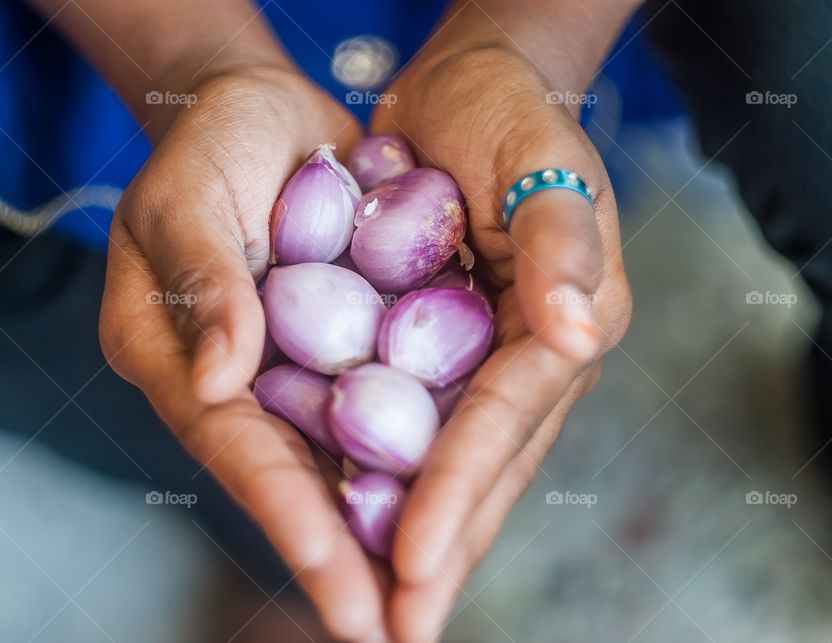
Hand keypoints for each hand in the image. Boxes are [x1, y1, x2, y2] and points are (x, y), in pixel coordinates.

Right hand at [98, 67, 389, 641]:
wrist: (265, 115)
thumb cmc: (209, 145)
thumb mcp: (185, 198)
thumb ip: (201, 283)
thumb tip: (219, 383)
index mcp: (175, 359)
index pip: (236, 444)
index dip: (285, 510)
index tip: (334, 575)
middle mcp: (238, 382)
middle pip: (294, 476)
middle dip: (343, 556)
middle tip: (390, 630)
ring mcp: (295, 370)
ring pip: (343, 460)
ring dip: (386, 527)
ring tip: (426, 596)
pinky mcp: (346, 347)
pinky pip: (383, 408)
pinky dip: (416, 458)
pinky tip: (456, 505)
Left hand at [372, 46, 632, 640]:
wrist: (467, 88)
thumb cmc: (508, 113)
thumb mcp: (542, 160)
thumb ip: (562, 243)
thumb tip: (581, 332)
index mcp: (564, 325)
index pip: (504, 425)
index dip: (458, 493)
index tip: (412, 561)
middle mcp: (529, 360)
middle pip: (483, 470)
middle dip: (441, 553)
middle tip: (397, 631)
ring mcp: (485, 362)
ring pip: (451, 466)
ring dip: (415, 539)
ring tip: (379, 608)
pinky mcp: (441, 351)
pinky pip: (417, 429)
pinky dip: (389, 481)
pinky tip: (355, 524)